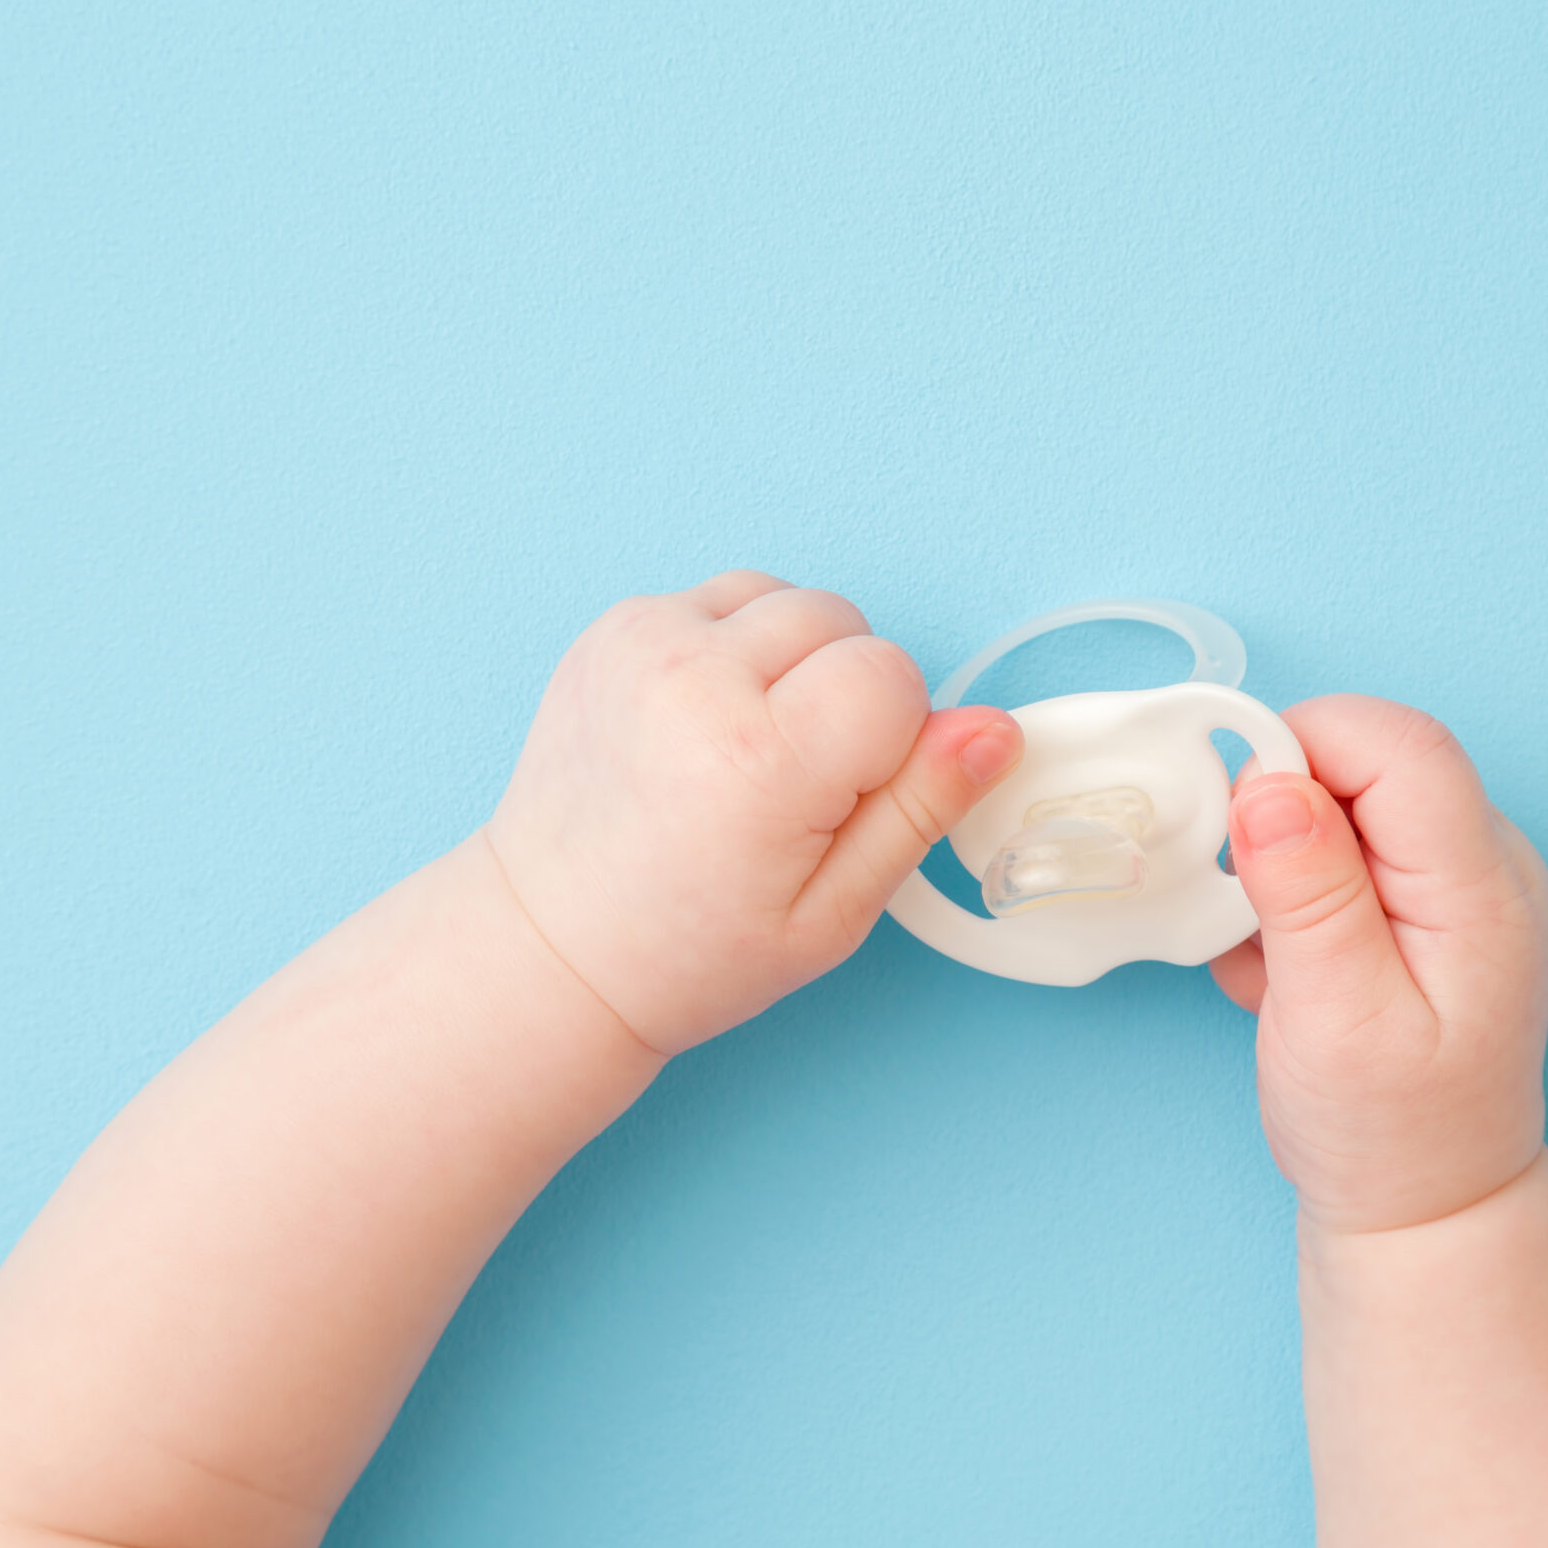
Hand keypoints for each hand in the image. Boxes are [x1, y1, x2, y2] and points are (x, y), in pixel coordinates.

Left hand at [484, 572, 1022, 1053]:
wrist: (552, 945)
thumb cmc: (692, 950)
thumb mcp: (833, 913)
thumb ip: (920, 808)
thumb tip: (995, 728)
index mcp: (757, 759)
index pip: (893, 678)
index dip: (891, 741)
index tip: (837, 800)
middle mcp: (692, 679)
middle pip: (844, 623)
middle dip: (845, 693)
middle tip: (791, 785)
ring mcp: (642, 643)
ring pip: (787, 600)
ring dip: (792, 659)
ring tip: (748, 747)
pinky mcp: (613, 628)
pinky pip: (722, 598)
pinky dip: (734, 648)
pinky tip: (706, 724)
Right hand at [1210, 696, 1547, 1233]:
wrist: (1429, 1207)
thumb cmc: (1388, 1133)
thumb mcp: (1334, 1021)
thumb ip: (1308, 895)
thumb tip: (1269, 784)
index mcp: (1481, 889)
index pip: (1400, 745)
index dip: (1302, 750)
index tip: (1236, 818)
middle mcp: (1485, 865)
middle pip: (1371, 758)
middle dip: (1282, 809)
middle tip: (1246, 906)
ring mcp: (1456, 881)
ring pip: (1347, 798)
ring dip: (1281, 859)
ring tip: (1275, 957)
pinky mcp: (1421, 899)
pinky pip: (1342, 845)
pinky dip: (1292, 890)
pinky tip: (1289, 969)